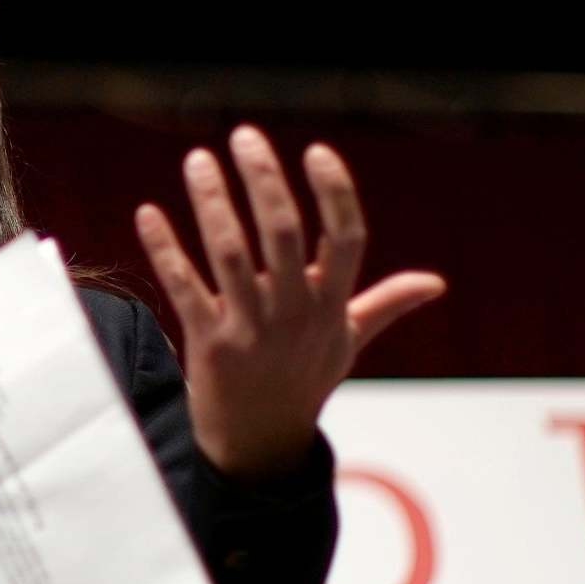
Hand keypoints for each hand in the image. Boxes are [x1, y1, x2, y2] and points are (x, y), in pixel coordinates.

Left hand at [134, 123, 446, 479]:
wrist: (259, 446)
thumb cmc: (305, 382)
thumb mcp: (348, 343)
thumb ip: (386, 304)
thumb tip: (436, 283)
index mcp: (332, 306)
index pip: (346, 239)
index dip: (334, 193)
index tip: (317, 152)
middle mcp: (294, 314)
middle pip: (281, 233)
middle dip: (264, 180)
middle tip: (245, 137)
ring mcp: (249, 329)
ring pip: (229, 254)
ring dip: (212, 203)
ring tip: (197, 160)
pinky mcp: (208, 344)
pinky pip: (184, 288)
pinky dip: (164, 249)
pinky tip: (148, 213)